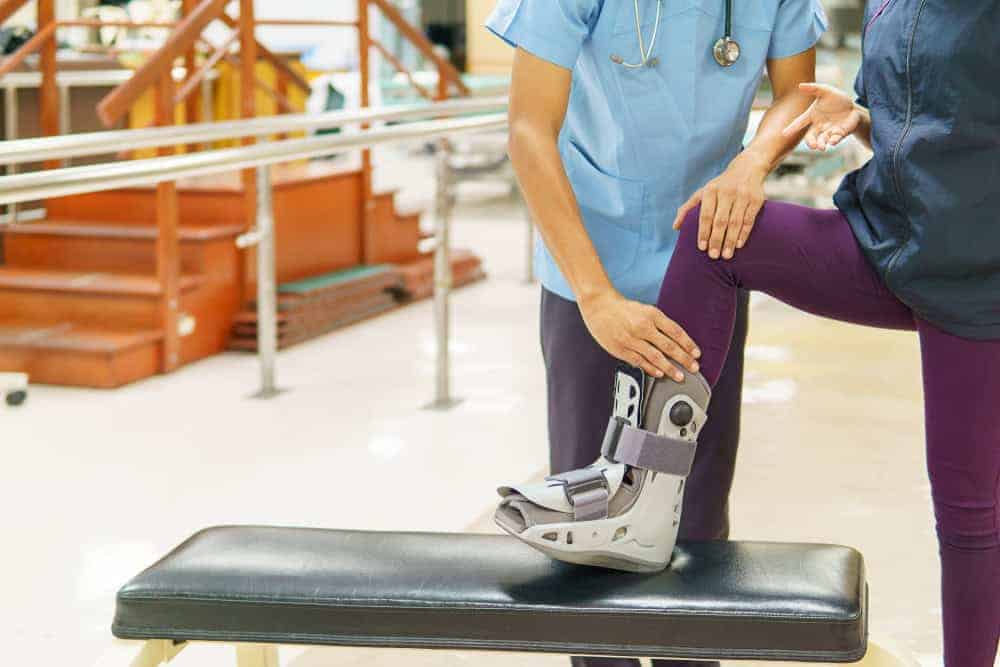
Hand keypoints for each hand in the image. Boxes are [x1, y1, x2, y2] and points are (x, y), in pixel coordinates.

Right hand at [578, 289, 700, 381]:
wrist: (599, 306)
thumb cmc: (624, 309)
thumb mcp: (645, 310)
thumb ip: (660, 324)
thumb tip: (676, 342)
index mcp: (651, 314)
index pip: (675, 331)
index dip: (688, 344)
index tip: (697, 354)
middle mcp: (642, 326)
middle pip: (668, 346)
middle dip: (684, 359)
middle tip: (694, 368)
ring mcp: (631, 339)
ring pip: (655, 357)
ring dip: (670, 368)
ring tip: (679, 376)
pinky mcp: (620, 349)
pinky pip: (639, 362)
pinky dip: (651, 369)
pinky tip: (659, 374)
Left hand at [672, 150, 768, 259]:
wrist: (747, 168)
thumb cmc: (720, 186)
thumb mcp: (703, 192)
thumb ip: (688, 208)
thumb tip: (675, 227)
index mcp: (711, 190)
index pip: (705, 215)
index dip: (703, 232)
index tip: (701, 247)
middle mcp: (727, 192)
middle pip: (721, 221)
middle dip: (716, 240)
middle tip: (713, 255)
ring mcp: (743, 195)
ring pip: (736, 222)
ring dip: (730, 240)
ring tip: (726, 255)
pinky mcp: (756, 200)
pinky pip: (749, 219)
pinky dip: (744, 233)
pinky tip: (738, 245)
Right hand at [783, 82, 862, 150]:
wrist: (852, 108)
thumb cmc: (837, 100)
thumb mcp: (826, 91)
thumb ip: (813, 89)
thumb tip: (800, 85)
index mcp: (812, 116)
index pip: (799, 123)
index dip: (792, 128)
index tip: (784, 134)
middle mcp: (818, 126)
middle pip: (811, 137)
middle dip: (810, 142)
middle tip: (813, 146)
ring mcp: (828, 132)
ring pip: (822, 141)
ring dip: (821, 144)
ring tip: (822, 147)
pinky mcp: (839, 135)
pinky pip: (835, 139)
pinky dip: (833, 141)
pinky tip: (832, 141)